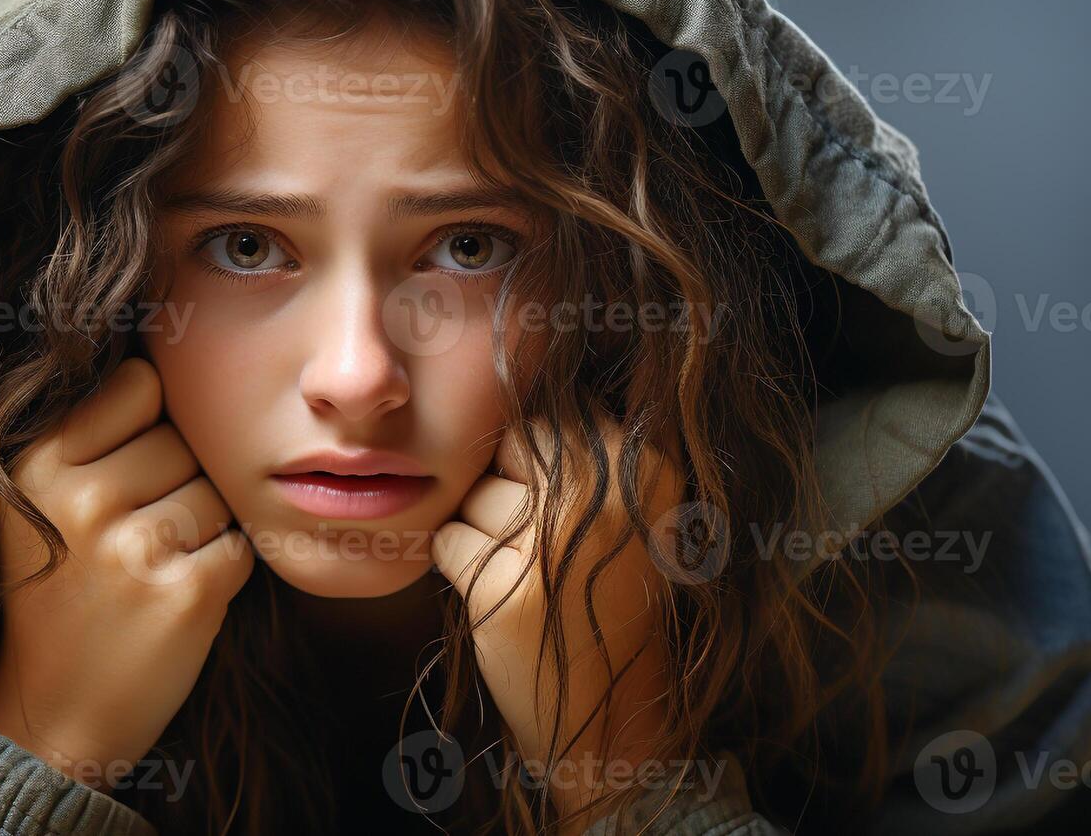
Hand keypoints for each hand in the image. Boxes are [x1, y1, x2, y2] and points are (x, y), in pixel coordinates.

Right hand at [0, 357, 254, 789]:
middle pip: (186, 439)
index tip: (125, 471)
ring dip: (203, 529)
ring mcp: (134, 547)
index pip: (141, 382)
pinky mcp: (186, 593)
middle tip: (132, 540)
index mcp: (39, 462)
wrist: (50, 719)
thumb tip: (181, 362)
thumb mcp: (41, 502)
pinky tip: (175, 599)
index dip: (152, 423)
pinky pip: (241, 544)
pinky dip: (223, 571)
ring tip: (150, 571)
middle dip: (178, 482)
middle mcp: (81, 497)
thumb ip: (95, 434)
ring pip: (218, 491)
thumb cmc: (61, 597)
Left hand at [431, 411, 686, 822]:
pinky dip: (457, 567)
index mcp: (643, 467)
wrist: (616, 711)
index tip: (554, 506)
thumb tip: (510, 378)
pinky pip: (448, 541)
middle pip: (505, 449)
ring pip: (472, 496)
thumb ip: (585, 451)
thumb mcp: (628, 511)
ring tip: (526, 574)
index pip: (548, 418)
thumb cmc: (608, 597)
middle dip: (503, 490)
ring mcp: (555, 543)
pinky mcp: (507, 590)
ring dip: (480, 534)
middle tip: (538, 544)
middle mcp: (605, 497)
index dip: (533, 461)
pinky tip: (500, 596)